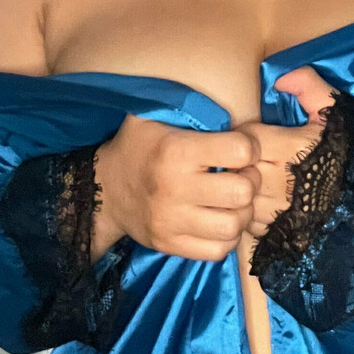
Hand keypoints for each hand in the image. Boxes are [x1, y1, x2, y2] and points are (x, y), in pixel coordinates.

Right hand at [92, 114, 261, 261]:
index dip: (250, 147)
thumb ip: (188, 105)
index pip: (240, 151)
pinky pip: (217, 251)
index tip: (242, 148)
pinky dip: (226, 237)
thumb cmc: (138, 146)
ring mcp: (171, 222)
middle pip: (242, 192)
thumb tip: (225, 101)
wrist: (103, 189)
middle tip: (242, 176)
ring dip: (241, 212)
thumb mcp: (153, 113)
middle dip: (250, 181)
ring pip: (233, 226)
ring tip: (233, 201)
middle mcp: (175, 188)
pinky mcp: (170, 245)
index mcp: (176, 152)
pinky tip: (220, 220)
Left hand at [237, 66, 336, 239]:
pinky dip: (245, 207)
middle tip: (252, 156)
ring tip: (255, 177)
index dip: (249, 134)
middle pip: (237, 165)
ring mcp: (272, 208)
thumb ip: (309, 86)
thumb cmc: (343, 153)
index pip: (245, 137)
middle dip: (240, 159)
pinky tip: (259, 200)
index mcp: (290, 148)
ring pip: (236, 191)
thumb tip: (280, 78)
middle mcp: (278, 179)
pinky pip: (242, 216)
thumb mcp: (333, 112)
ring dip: (240, 183)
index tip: (259, 137)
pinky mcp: (270, 229)